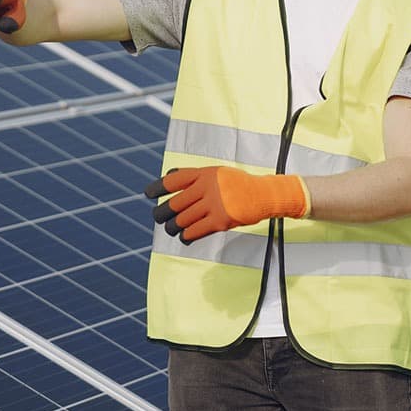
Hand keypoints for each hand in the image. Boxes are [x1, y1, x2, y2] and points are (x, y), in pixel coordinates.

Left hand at [144, 167, 310, 242]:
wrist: (263, 194)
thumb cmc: (238, 184)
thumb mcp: (217, 173)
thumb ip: (196, 176)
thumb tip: (169, 176)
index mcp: (205, 173)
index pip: (175, 180)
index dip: (158, 187)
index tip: (147, 194)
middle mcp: (208, 187)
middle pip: (176, 203)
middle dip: (162, 212)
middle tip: (157, 217)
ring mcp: (214, 204)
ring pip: (183, 219)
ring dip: (173, 226)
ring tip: (170, 228)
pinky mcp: (220, 220)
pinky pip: (195, 230)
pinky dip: (186, 235)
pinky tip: (184, 237)